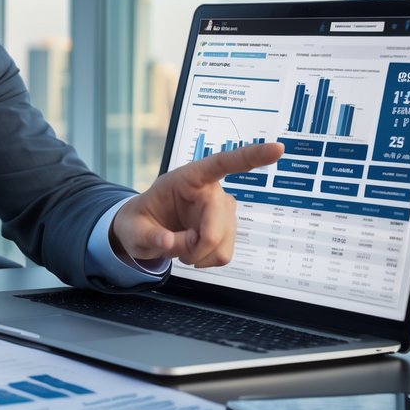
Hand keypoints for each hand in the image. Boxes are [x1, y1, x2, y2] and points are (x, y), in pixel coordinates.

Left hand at [112, 142, 283, 267]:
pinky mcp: (227, 229)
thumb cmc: (139, 221)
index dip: (250, 156)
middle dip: (196, 245)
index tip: (277, 149)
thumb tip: (169, 242)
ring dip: (198, 254)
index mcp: (188, 177)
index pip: (222, 163)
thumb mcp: (132, 229)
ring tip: (179, 244)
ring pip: (223, 243)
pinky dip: (205, 259)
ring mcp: (223, 211)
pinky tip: (191, 250)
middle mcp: (210, 191)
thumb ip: (149, 236)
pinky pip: (224, 254)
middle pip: (218, 224)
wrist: (145, 232)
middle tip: (172, 247)